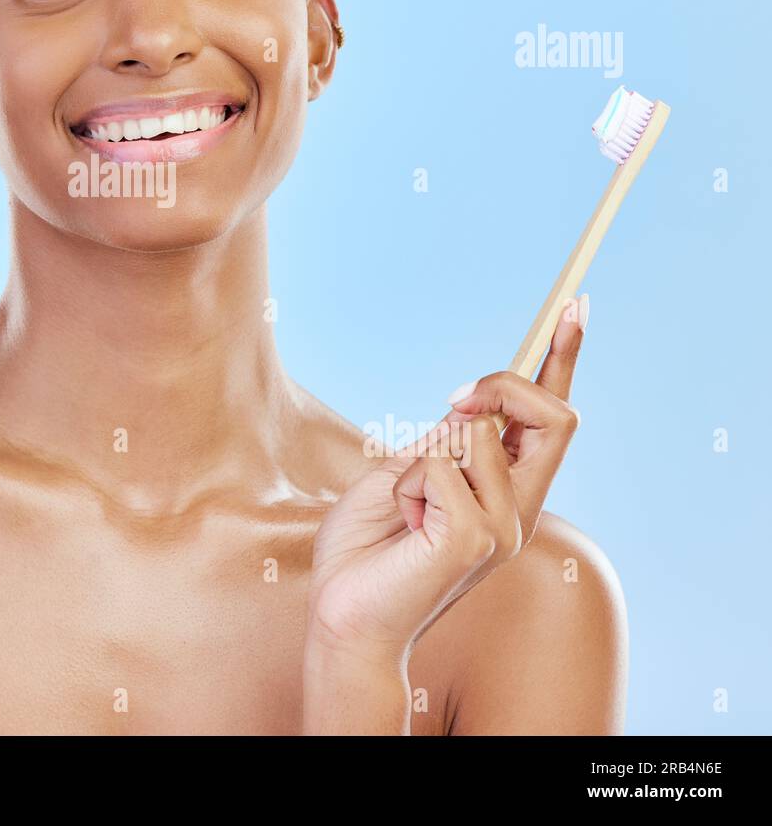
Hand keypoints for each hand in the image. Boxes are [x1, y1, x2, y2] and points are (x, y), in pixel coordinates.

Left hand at [306, 294, 587, 662]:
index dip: (564, 359)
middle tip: (452, 400)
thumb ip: (447, 442)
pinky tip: (401, 522)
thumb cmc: (366, 548)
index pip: (550, 419)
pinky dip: (407, 481)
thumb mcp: (405, 472)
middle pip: (554, 415)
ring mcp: (504, 527)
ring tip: (404, 503)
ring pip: (479, 432)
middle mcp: (519, 508)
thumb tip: (475, 404)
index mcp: (506, 491)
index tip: (576, 305)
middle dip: (503, 385)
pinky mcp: (475, 539)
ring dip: (422, 454)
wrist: (342, 613)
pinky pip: (440, 465)